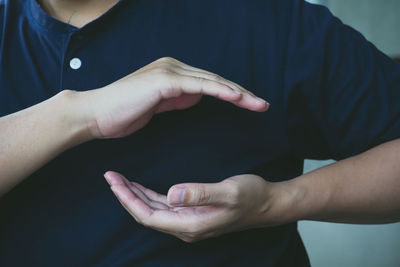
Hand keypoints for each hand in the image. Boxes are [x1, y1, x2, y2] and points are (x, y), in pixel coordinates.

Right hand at [74, 57, 268, 138]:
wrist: (96, 114)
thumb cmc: (124, 112)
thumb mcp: (158, 106)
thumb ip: (178, 98)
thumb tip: (198, 96)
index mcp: (172, 73)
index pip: (209, 83)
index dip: (231, 94)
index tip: (250, 105)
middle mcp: (173, 67)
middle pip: (215, 79)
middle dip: (242, 93)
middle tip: (263, 105)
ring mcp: (169, 71)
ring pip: (212, 80)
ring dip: (237, 92)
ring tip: (258, 104)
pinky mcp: (164, 80)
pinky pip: (199, 85)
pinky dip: (220, 90)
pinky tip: (237, 97)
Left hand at [104, 171, 281, 242]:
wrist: (267, 204)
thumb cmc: (251, 197)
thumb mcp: (228, 192)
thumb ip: (200, 193)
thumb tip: (170, 194)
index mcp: (191, 224)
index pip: (149, 216)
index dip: (129, 200)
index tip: (114, 183)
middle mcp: (186, 227)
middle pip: (146, 215)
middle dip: (125, 196)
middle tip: (110, 176)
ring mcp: (189, 221)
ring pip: (153, 210)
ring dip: (135, 196)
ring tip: (119, 179)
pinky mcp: (193, 213)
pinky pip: (164, 207)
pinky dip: (149, 196)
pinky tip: (140, 186)